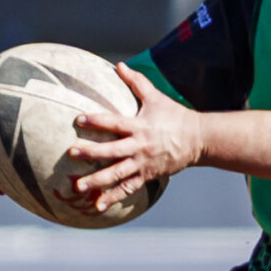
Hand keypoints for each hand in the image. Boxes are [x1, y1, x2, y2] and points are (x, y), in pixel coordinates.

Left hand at [66, 63, 202, 209]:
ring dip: (97, 181)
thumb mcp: (156, 97)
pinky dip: (113, 197)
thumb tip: (118, 65)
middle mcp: (139, 146)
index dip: (97, 120)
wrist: (198, 140)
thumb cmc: (175, 116)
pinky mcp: (147, 175)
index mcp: (139, 126)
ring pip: (117, 174)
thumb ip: (136, 82)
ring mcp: (143, 163)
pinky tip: (97, 205)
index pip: (114, 122)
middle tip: (72, 153)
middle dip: (91, 153)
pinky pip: (128, 189)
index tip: (79, 120)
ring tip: (78, 187)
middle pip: (111, 151)